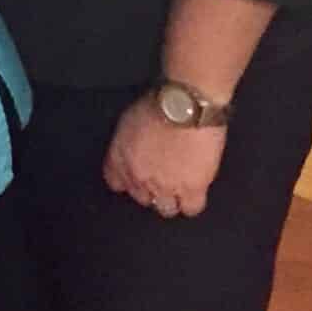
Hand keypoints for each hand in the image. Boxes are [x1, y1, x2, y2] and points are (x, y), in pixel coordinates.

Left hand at [103, 94, 226, 218]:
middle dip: (151, 190)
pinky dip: (192, 202)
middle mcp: (139, 177)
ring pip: (166, 208)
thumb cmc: (158, 102)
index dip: (128, 181)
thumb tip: (135, 150)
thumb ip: (126, 142)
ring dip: (172, 199)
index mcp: (120, 159)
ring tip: (181, 186)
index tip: (137, 176)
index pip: (115, 182)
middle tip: (164, 177)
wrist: (185, 105)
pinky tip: (195, 191)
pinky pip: (191, 208)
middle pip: (142, 198)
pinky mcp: (192, 188)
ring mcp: (165, 186)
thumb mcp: (129, 119)